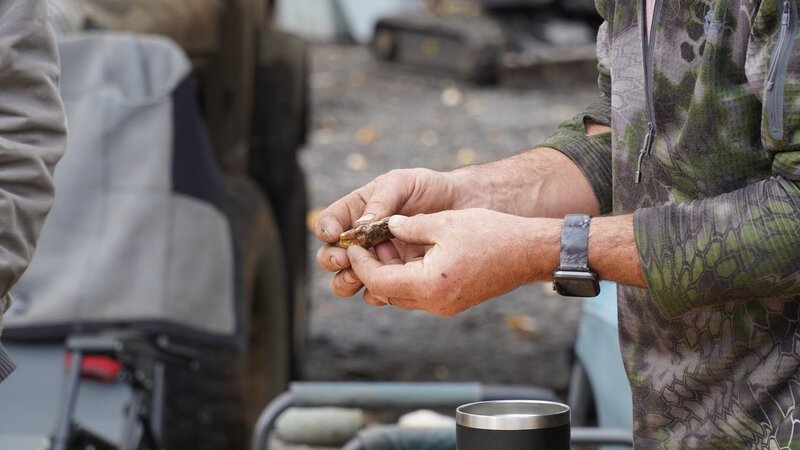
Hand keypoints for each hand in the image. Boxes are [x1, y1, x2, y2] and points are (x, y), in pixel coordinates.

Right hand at [315, 169, 461, 301]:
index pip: (329, 223)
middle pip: (330, 256)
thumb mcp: (403, 183)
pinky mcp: (396, 278)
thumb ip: (381, 201)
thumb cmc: (430, 188)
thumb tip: (359, 226)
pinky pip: (377, 292)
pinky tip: (386, 285)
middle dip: (333, 259)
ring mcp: (377, 261)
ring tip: (359, 275)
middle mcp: (361, 239)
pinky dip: (376, 292)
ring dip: (347, 280)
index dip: (326, 230)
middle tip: (346, 258)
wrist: (463, 207)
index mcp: (356, 212)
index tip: (337, 235)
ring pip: (347, 280)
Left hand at [346, 209, 560, 315]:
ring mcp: (445, 306)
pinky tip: (408, 255)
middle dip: (372, 269)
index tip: (353, 244)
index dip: (362, 262)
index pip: (379, 280)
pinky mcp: (453, 303)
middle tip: (365, 244)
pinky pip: (419, 294)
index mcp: (429, 284)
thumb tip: (387, 224)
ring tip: (385, 246)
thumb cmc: (492, 234)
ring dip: (389, 274)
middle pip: (387, 293)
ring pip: (402, 296)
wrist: (529, 252)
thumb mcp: (445, 222)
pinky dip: (407, 277)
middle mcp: (434, 303)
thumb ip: (409, 225)